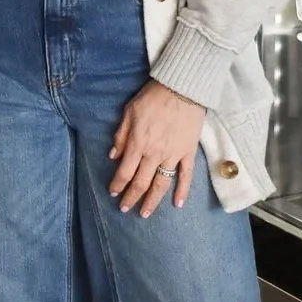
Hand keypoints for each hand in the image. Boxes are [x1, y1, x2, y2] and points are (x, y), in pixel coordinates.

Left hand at [109, 80, 205, 217]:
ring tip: (145, 213)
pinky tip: (177, 205)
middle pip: (141, 182)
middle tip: (125, 209)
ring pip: (161, 184)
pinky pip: (186, 176)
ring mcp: (173, 155)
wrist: (182, 88)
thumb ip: (121, 135)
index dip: (118, 184)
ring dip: (152, 201)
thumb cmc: (153, 97)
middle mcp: (154, 153)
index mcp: (138, 143)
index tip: (113, 193)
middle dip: (131, 198)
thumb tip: (113, 156)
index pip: (125, 171)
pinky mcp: (188, 152)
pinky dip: (182, 191)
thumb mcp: (130, 111)